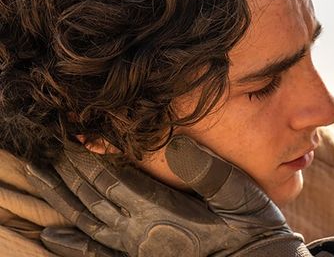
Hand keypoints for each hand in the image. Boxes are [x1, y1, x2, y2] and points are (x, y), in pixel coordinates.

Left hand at [25, 136, 310, 256]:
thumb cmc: (254, 230)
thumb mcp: (240, 195)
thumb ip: (207, 172)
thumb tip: (173, 145)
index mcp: (162, 212)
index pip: (112, 179)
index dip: (86, 157)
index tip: (65, 134)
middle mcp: (141, 233)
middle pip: (91, 198)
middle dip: (63, 172)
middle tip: (36, 150)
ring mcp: (138, 250)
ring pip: (86, 221)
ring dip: (59, 199)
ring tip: (35, 178)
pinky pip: (96, 253)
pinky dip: (72, 242)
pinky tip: (53, 235)